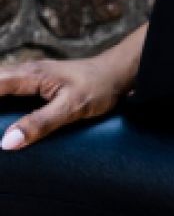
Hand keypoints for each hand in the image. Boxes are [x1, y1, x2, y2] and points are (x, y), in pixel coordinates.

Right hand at [0, 24, 145, 149]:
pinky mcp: (39, 85)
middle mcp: (27, 73)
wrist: (120, 72)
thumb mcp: (72, 107)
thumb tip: (7, 143)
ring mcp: (32, 78)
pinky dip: (0, 102)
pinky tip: (0, 119)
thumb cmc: (99, 86)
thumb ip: (41, 123)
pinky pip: (9, 92)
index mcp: (30, 75)